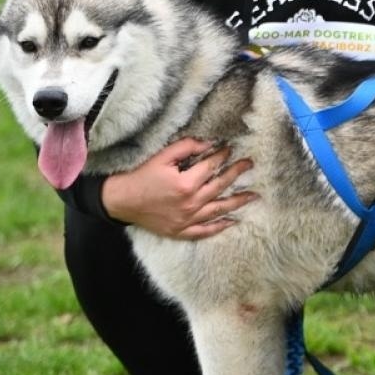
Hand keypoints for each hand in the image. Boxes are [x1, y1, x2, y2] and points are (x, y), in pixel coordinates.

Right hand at [101, 138, 255, 239]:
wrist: (121, 201)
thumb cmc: (141, 177)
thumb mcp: (162, 157)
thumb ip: (186, 147)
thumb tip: (209, 143)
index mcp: (186, 183)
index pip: (211, 166)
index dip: (222, 156)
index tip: (230, 149)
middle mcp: (190, 203)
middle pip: (220, 186)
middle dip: (236, 173)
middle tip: (250, 165)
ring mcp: (187, 219)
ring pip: (219, 210)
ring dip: (238, 202)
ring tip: (254, 195)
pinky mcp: (181, 231)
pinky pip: (204, 231)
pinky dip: (219, 227)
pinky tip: (232, 221)